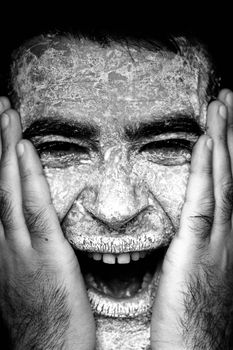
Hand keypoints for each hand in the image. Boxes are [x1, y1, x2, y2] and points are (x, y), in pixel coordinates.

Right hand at [0, 98, 94, 349]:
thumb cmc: (40, 315)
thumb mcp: (21, 277)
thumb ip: (20, 249)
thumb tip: (21, 230)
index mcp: (2, 246)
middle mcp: (4, 241)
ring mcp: (21, 246)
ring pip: (9, 189)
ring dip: (5, 149)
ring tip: (6, 115)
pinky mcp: (45, 254)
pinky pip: (34, 208)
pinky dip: (28, 177)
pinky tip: (24, 150)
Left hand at [151, 89, 232, 349]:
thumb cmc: (195, 314)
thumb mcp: (200, 270)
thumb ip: (197, 242)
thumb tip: (193, 223)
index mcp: (225, 237)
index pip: (227, 183)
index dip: (227, 151)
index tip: (223, 123)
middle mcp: (229, 233)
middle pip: (230, 174)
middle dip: (231, 134)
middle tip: (227, 100)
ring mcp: (217, 240)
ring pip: (221, 180)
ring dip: (223, 141)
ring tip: (221, 107)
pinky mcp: (197, 250)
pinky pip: (202, 202)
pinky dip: (205, 171)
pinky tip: (206, 143)